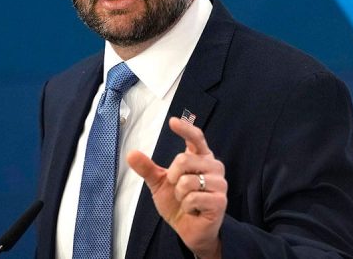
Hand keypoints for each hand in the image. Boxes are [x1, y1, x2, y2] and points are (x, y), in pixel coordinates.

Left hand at [127, 117, 226, 258]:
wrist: (190, 230)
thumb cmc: (179, 203)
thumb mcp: (160, 184)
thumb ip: (148, 169)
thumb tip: (131, 153)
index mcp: (201, 158)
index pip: (196, 138)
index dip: (185, 129)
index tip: (172, 121)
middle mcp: (213, 167)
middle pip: (184, 159)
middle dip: (172, 176)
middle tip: (177, 188)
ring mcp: (219, 183)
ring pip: (188, 181)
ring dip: (180, 195)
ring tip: (187, 201)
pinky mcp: (220, 200)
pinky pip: (193, 198)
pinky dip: (187, 206)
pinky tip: (194, 210)